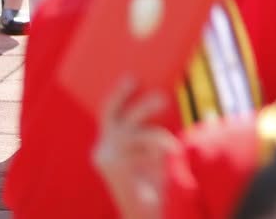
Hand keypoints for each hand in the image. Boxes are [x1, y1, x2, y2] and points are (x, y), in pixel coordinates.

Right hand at [90, 76, 173, 218]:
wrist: (145, 210)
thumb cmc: (152, 176)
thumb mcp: (151, 146)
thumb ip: (151, 126)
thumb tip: (163, 95)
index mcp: (108, 140)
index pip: (109, 109)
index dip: (117, 90)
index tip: (129, 71)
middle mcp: (102, 147)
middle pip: (108, 111)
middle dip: (121, 92)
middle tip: (135, 77)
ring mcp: (106, 157)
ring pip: (127, 124)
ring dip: (146, 108)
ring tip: (165, 99)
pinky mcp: (115, 166)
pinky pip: (141, 143)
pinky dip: (159, 141)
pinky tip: (173, 147)